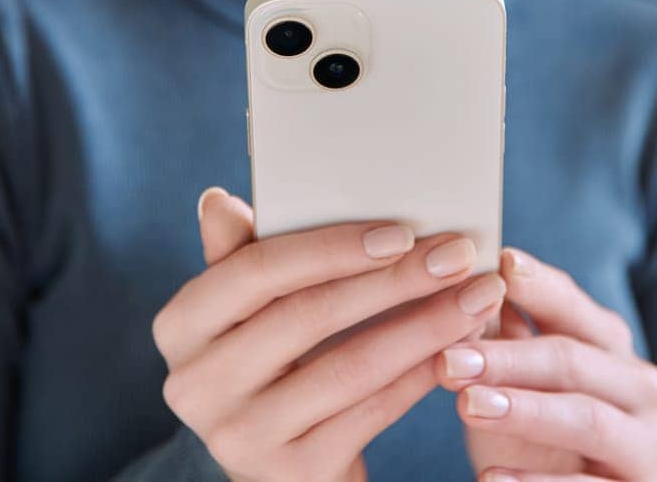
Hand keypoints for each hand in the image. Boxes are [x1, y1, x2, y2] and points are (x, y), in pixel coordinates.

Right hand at [151, 186, 508, 481]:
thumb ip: (240, 255)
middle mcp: (195, 386)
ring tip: (476, 297)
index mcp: (180, 327)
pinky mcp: (290, 475)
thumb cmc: (274, 360)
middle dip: (394, 281)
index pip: (256, 271)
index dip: (331, 248)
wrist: (282, 465)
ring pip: (349, 367)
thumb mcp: (250, 310)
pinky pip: (370, 413)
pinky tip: (456, 347)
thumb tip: (217, 201)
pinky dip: (419, 375)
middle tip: (458, 256)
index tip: (402, 231)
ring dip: (424, 326)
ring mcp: (240, 437)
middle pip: (308, 316)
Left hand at [435, 247, 656, 481]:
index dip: (537, 285)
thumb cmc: (528, 430)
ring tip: (468, 408)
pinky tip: (489, 478)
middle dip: (508, 359)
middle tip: (448, 361)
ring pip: (588, 419)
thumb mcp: (509, 380)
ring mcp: (646, 443)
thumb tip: (462, 280)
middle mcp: (640, 386)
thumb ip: (496, 334)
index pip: (572, 305)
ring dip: (526, 412)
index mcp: (609, 344)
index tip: (497, 264)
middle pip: (575, 360)